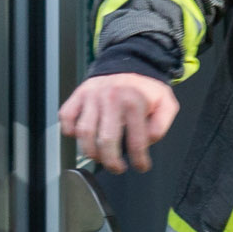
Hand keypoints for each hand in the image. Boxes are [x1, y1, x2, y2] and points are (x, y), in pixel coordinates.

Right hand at [59, 72, 178, 173]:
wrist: (128, 63)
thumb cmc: (145, 88)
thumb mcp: (166, 102)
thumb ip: (162, 124)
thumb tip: (149, 140)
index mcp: (134, 102)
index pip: (136, 141)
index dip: (139, 160)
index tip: (140, 166)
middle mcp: (111, 98)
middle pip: (106, 140)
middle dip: (111, 162)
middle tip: (117, 168)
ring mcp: (92, 96)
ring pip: (84, 132)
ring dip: (91, 151)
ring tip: (100, 157)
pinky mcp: (79, 94)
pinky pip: (66, 116)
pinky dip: (69, 131)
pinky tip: (81, 137)